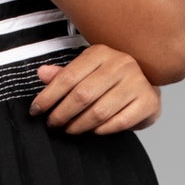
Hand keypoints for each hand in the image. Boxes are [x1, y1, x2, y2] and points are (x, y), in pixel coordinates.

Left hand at [29, 46, 161, 135]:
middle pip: (82, 95)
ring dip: (79, 125)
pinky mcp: (148, 101)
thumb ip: (64, 75)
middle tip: (53, 124)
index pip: (68, 77)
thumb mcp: (86, 72)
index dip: (48, 96)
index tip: (36, 110)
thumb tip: (41, 73)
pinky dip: (101, 130)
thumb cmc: (110, 81)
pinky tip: (93, 131)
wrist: (145, 88)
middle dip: (62, 113)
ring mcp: (137, 82)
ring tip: (70, 129)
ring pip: (99, 111)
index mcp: (100, 53)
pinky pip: (118, 122)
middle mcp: (121, 64)